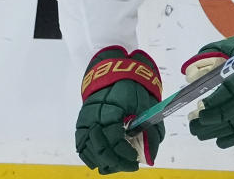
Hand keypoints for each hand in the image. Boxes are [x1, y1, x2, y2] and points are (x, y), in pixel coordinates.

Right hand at [76, 46, 164, 173]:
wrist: (112, 69)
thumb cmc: (131, 85)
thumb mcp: (147, 103)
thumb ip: (152, 130)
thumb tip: (151, 156)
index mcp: (109, 111)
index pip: (113, 141)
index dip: (125, 153)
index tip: (136, 159)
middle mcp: (93, 118)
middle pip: (101, 151)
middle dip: (117, 163)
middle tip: (131, 165)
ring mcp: (85, 122)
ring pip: (90, 152)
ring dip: (105, 163)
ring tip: (120, 164)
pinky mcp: (81, 124)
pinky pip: (82, 147)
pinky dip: (92, 157)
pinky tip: (105, 162)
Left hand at [182, 15, 233, 148]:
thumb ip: (214, 54)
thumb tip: (188, 72)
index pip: (228, 92)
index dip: (212, 103)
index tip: (198, 107)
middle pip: (230, 111)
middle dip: (208, 121)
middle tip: (193, 124)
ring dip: (216, 131)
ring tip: (199, 132)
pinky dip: (233, 138)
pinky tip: (218, 140)